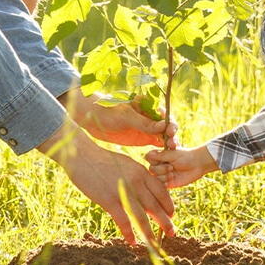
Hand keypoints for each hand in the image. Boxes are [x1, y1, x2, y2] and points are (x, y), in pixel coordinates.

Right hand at [42, 123, 175, 243]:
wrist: (82, 155)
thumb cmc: (102, 159)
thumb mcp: (126, 163)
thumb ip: (137, 176)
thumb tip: (144, 188)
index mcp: (141, 172)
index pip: (161, 191)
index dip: (168, 204)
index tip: (171, 214)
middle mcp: (136, 182)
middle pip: (155, 206)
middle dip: (165, 222)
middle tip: (172, 232)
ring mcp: (123, 192)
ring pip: (141, 217)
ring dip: (149, 232)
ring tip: (155, 243)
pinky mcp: (109, 200)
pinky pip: (123, 221)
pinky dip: (128, 233)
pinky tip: (132, 241)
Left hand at [63, 89, 179, 147]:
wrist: (92, 118)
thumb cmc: (108, 111)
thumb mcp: (125, 116)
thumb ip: (143, 122)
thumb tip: (163, 126)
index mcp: (148, 106)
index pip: (164, 114)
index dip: (170, 122)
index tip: (171, 131)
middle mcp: (150, 117)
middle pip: (166, 127)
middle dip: (171, 135)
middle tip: (173, 144)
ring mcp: (147, 129)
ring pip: (163, 137)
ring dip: (168, 144)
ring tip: (171, 152)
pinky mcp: (143, 138)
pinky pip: (156, 145)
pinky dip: (161, 151)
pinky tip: (164, 158)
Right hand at [145, 144, 219, 188]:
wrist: (197, 165)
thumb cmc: (186, 157)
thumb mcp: (172, 155)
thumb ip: (160, 156)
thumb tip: (146, 155)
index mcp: (159, 156)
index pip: (148, 158)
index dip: (154, 160)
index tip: (164, 158)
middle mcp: (159, 165)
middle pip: (151, 169)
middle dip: (161, 169)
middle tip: (172, 167)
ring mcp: (162, 174)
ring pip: (155, 178)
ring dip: (164, 176)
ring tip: (173, 173)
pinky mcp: (167, 183)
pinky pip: (160, 185)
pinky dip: (166, 182)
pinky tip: (173, 178)